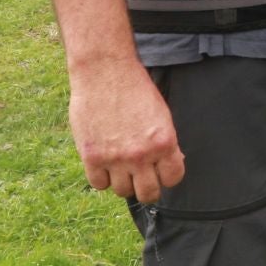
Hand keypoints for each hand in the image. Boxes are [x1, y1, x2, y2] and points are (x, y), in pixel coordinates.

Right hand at [67, 56, 185, 202]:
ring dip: (123, 181)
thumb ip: (164, 142)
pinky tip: (104, 162)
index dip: (168, 176)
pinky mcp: (92, 157)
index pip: (173, 178)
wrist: (105, 72)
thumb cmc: (135, 88)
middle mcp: (141, 154)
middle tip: (142, 178)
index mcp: (164, 142)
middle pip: (148, 194)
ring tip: (121, 165)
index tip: (161, 171)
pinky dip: (102, 177)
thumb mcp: (161, 114)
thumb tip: (169, 163)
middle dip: (147, 187)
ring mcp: (115, 158)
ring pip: (122, 191)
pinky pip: (99, 184)